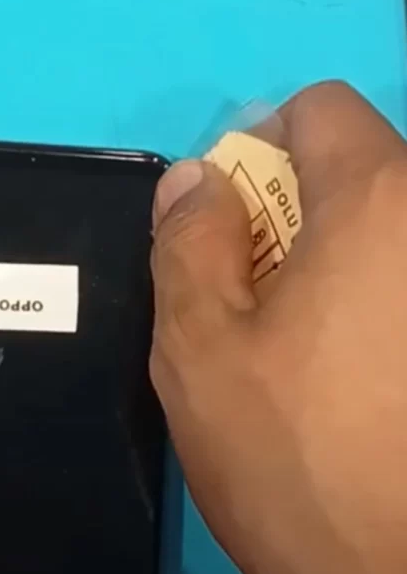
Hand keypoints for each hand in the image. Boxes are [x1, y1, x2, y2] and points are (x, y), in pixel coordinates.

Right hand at [150, 81, 406, 573]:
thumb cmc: (293, 461)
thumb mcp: (199, 349)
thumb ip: (187, 245)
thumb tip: (194, 180)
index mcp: (378, 208)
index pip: (318, 112)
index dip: (253, 153)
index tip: (222, 229)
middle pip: (354, 172)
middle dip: (285, 219)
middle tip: (249, 308)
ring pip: (378, 239)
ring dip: (323, 270)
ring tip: (295, 356)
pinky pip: (398, 290)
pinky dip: (363, 308)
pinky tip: (348, 385)